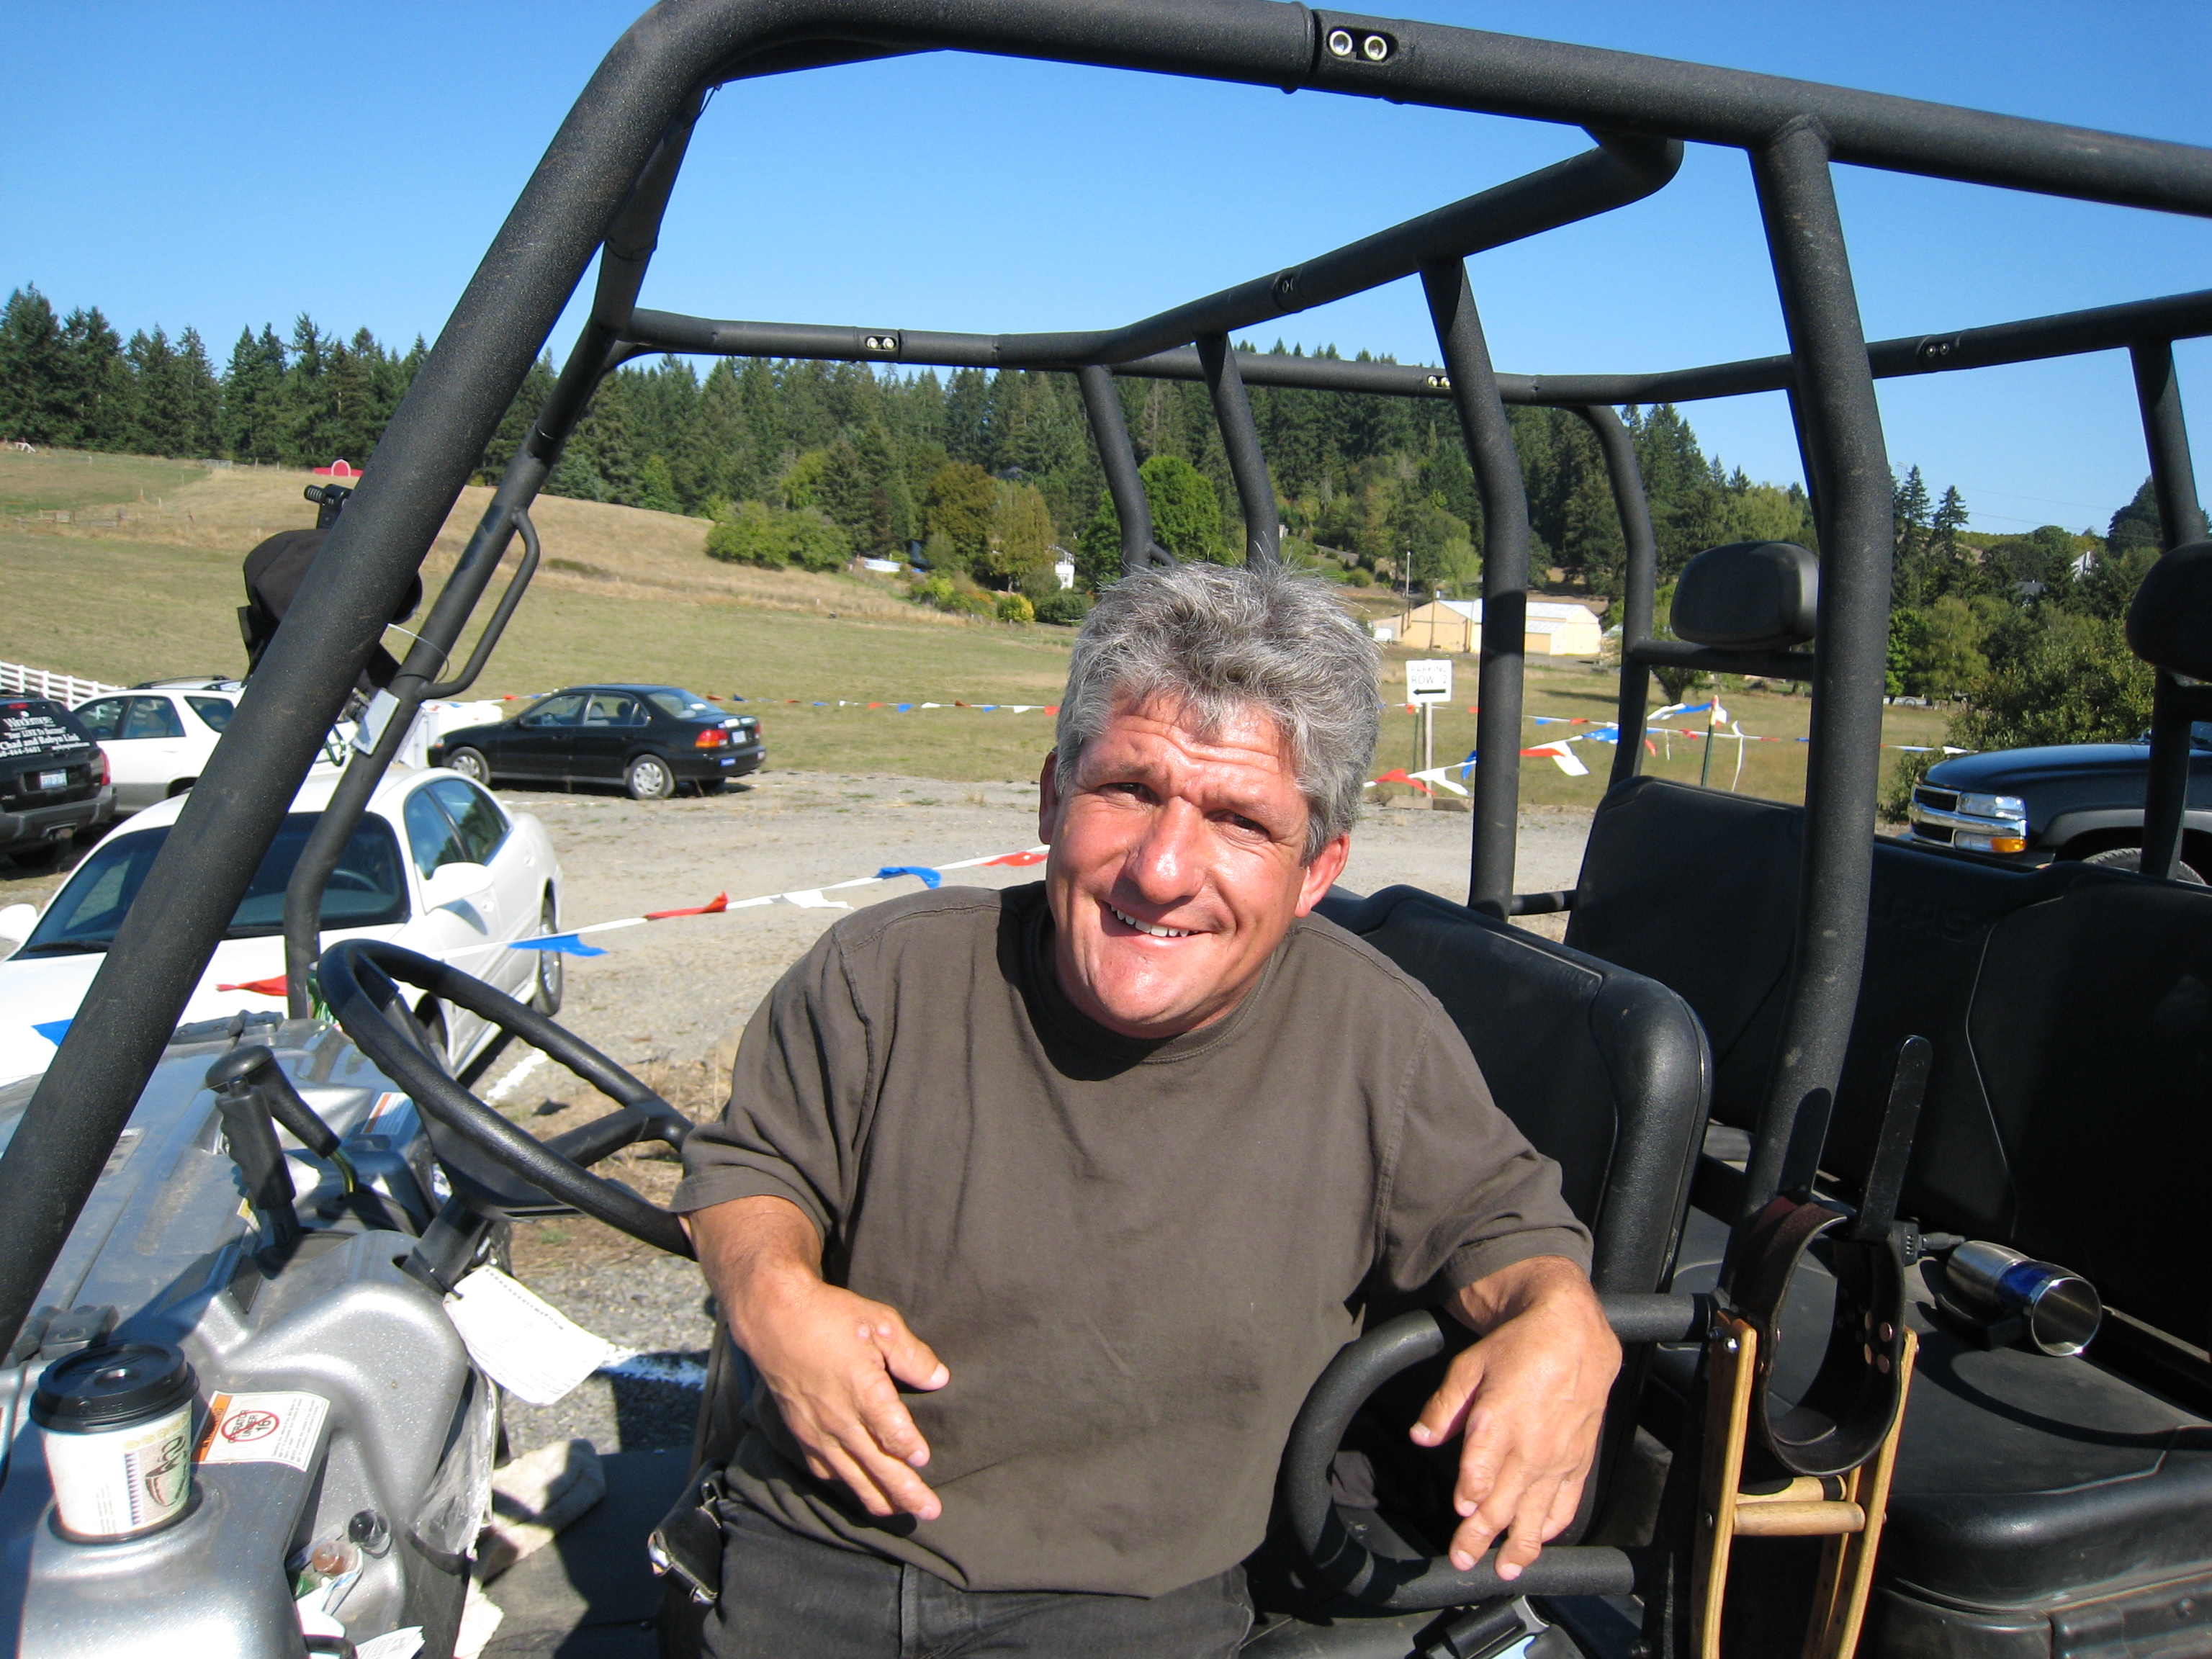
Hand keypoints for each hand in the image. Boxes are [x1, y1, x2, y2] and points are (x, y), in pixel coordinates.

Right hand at [685, 1198, 950, 1521]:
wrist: (774, 1319)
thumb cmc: (830, 1316)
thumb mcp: (881, 1324)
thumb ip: (913, 1355)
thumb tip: (940, 1379)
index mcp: (864, 1393)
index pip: (894, 1436)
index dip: (911, 1452)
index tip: (924, 1460)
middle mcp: (841, 1421)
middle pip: (878, 1469)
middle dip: (907, 1494)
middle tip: (931, 1512)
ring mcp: (818, 1432)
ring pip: (852, 1477)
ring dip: (878, 1498)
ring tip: (901, 1513)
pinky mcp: (801, 1434)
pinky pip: (825, 1470)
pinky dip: (844, 1484)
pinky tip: (857, 1487)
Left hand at [1408, 1256, 1618, 1578]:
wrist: (1573, 1333)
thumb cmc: (1518, 1346)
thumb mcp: (1469, 1366)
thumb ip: (1443, 1407)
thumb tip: (1420, 1437)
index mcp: (1497, 1424)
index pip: (1478, 1478)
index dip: (1468, 1501)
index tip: (1460, 1513)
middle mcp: (1529, 1448)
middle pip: (1502, 1506)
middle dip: (1479, 1539)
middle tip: (1463, 1561)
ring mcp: (1557, 1459)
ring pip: (1535, 1515)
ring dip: (1518, 1547)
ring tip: (1503, 1570)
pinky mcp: (1578, 1461)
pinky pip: (1566, 1504)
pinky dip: (1553, 1526)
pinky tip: (1541, 1540)